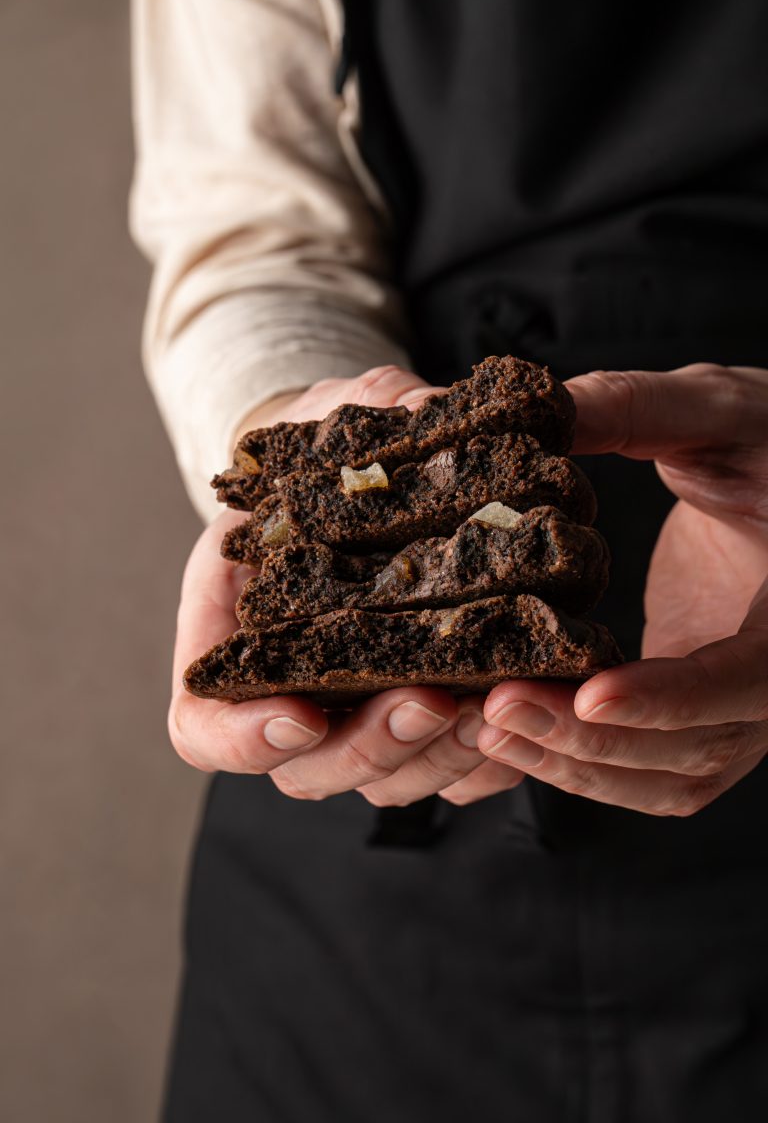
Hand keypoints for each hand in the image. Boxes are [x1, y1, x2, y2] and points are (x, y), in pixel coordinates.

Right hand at [169, 366, 512, 803]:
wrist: (357, 492)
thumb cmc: (322, 465)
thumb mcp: (325, 427)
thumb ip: (355, 420)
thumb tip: (420, 409)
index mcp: (233, 641)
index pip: (206, 728)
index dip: (243, 739)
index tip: (299, 714)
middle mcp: (291, 698)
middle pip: (309, 771)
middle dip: (372, 746)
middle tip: (429, 699)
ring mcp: (360, 718)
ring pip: (389, 782)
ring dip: (440, 758)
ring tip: (493, 705)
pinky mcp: (427, 722)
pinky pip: (453, 772)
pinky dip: (489, 761)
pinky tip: (525, 715)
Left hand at [443, 364, 767, 815]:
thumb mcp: (721, 409)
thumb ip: (641, 407)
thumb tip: (538, 409)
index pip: (749, 679)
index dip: (672, 695)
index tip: (591, 692)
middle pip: (696, 748)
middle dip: (592, 738)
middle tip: (496, 705)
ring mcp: (744, 709)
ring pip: (670, 778)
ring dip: (577, 764)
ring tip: (487, 724)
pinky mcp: (701, 712)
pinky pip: (652, 771)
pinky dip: (585, 766)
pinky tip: (515, 734)